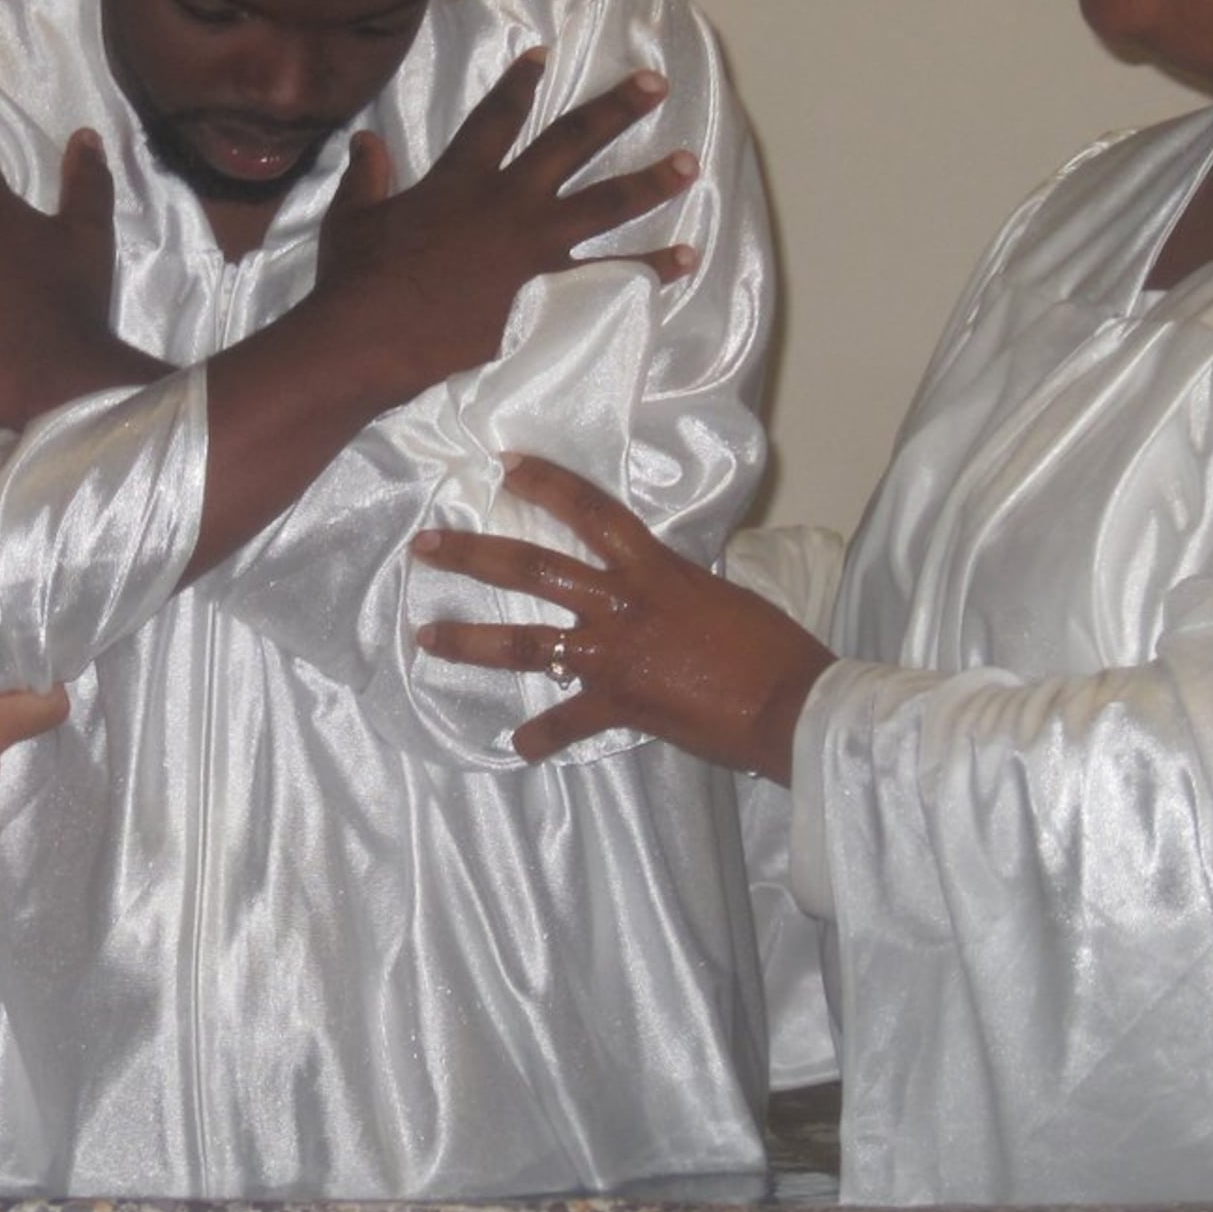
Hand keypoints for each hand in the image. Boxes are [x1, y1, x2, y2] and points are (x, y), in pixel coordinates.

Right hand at [310, 51, 700, 398]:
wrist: (372, 336)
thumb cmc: (356, 278)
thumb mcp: (352, 218)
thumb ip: (366, 176)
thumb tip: (365, 141)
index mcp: (460, 179)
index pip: (497, 117)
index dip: (520, 83)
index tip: (543, 55)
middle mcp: (508, 201)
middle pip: (572, 143)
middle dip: (615, 109)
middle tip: (655, 84)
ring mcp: (533, 246)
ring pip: (606, 204)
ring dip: (651, 181)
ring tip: (689, 164)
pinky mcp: (546, 290)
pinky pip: (611, 276)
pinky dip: (652, 268)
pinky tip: (686, 258)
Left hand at [411, 456, 830, 776]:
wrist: (788, 701)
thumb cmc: (769, 644)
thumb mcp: (716, 592)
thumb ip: (671, 585)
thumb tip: (652, 581)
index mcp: (653, 568)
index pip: (590, 511)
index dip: (547, 484)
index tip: (505, 464)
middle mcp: (623, 603)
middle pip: (532, 568)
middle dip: (472, 554)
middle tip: (424, 546)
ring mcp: (614, 654)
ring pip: (527, 642)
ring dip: (471, 641)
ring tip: (425, 639)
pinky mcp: (620, 704)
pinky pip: (568, 723)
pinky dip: (542, 737)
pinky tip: (517, 747)